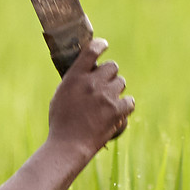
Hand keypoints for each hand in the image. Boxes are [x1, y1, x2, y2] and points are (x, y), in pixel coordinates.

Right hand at [48, 37, 132, 154]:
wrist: (68, 145)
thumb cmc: (60, 123)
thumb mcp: (60, 95)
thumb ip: (73, 82)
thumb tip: (84, 73)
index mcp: (75, 76)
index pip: (92, 50)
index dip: (100, 45)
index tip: (104, 45)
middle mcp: (92, 82)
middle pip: (112, 67)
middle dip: (110, 74)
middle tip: (105, 85)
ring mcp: (106, 96)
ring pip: (121, 82)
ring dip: (117, 90)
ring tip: (109, 102)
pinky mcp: (116, 110)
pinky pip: (129, 101)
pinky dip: (125, 107)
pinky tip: (119, 112)